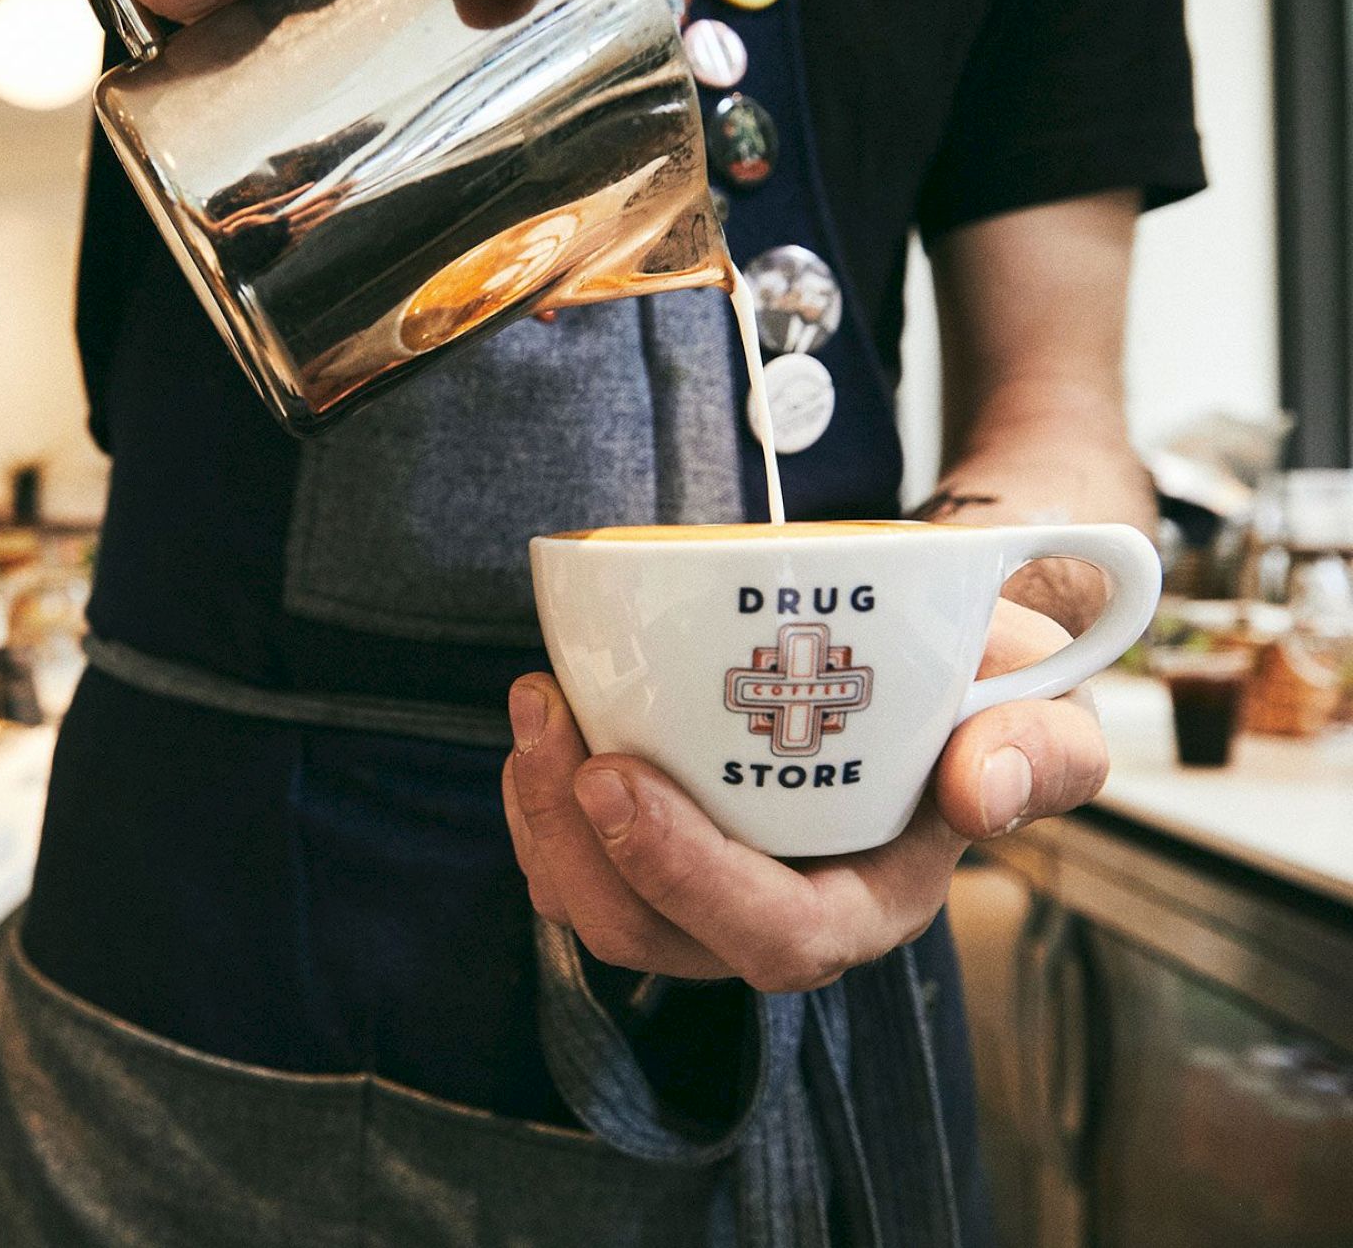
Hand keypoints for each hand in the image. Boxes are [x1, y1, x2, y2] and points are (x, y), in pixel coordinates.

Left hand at [501, 600, 1107, 990]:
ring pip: (597, 905)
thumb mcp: (1049, 704)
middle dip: (581, 846)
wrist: (942, 650)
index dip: (684, 875)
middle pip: (657, 937)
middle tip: (548, 723)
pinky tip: (543, 713)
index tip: (613, 777)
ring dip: (542, 818)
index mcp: (872, 901)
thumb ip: (1043, 748)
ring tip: (536, 703)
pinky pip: (575, 861)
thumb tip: (977, 790)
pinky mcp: (657, 843)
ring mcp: (708, 884)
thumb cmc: (990, 685)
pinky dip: (540, 798)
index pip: (778, 936)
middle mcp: (779, 910)